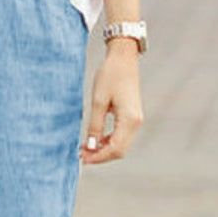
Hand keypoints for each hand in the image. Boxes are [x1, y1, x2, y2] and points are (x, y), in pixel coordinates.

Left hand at [80, 39, 143, 164]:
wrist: (123, 58)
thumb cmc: (110, 75)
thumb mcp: (98, 101)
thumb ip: (94, 126)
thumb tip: (91, 146)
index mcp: (129, 119)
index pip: (115, 149)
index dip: (98, 157)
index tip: (82, 158)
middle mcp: (136, 122)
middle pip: (119, 151)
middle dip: (100, 155)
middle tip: (81, 155)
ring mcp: (135, 120)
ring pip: (121, 145)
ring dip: (104, 149)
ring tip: (85, 148)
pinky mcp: (132, 117)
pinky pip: (121, 136)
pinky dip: (108, 141)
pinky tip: (95, 140)